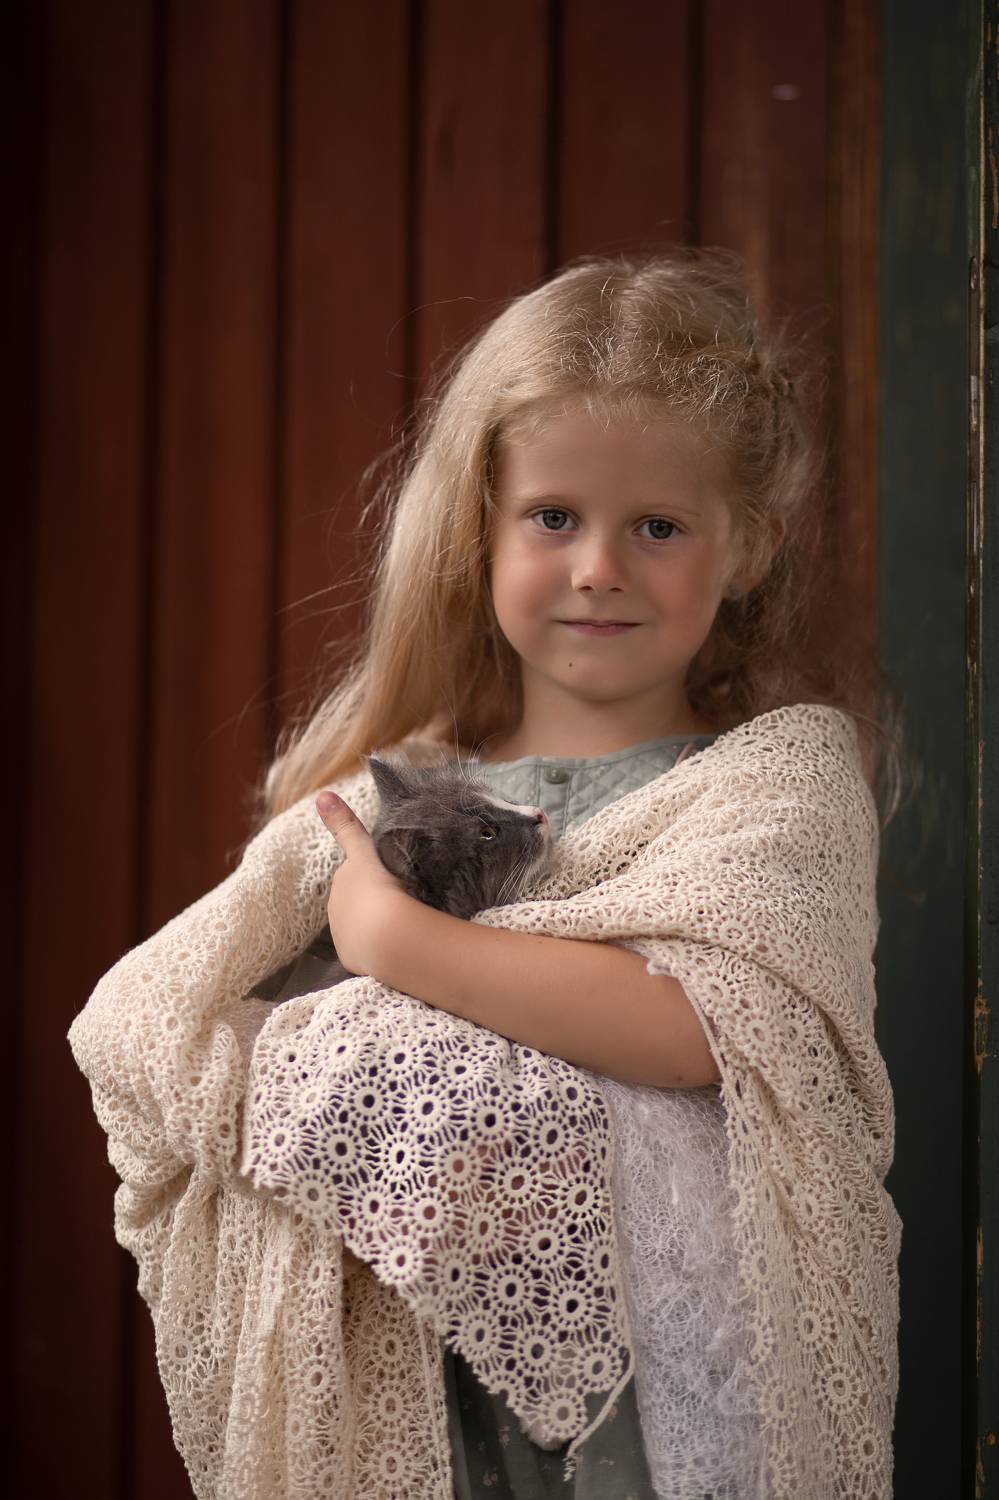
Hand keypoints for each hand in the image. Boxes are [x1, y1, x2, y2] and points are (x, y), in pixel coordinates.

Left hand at [315, 791, 410, 976]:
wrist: (390, 936)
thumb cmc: (383, 887)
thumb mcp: (366, 851)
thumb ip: (344, 825)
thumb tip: (321, 795)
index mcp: (342, 881)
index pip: (355, 874)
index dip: (373, 875)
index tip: (390, 879)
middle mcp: (335, 907)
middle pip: (358, 900)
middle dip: (375, 900)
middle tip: (404, 899)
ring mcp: (343, 935)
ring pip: (362, 925)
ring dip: (378, 924)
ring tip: (404, 924)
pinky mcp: (352, 957)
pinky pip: (367, 949)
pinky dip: (379, 946)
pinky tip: (396, 944)